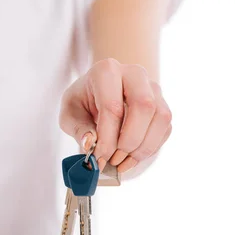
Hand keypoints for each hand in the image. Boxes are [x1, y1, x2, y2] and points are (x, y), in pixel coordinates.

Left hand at [59, 58, 171, 172]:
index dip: (107, 138)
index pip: (112, 107)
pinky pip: (165, 128)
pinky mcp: (162, 104)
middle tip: (113, 160)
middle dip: (129, 140)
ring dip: (143, 147)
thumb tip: (91, 144)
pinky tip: (131, 158)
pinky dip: (150, 148)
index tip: (99, 158)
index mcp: (106, 71)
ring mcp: (153, 88)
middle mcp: (134, 74)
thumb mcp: (69, 115)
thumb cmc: (81, 104)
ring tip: (122, 163)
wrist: (97, 95)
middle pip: (144, 106)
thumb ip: (78, 129)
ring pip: (161, 117)